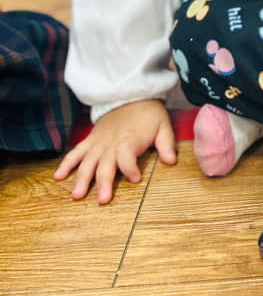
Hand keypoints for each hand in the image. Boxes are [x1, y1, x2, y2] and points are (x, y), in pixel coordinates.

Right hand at [54, 99, 175, 203]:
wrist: (131, 94)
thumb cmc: (149, 114)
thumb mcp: (163, 125)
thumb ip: (166, 143)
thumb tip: (171, 161)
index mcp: (130, 138)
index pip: (126, 153)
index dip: (130, 166)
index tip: (136, 178)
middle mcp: (111, 142)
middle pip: (105, 163)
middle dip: (103, 182)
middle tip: (102, 200)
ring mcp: (98, 142)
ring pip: (88, 161)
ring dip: (82, 178)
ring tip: (76, 195)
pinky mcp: (90, 140)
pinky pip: (76, 152)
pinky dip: (66, 163)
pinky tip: (58, 177)